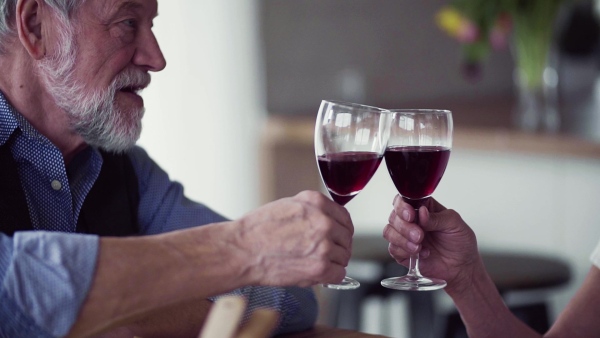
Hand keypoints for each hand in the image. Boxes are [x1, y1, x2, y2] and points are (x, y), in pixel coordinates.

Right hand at [236, 190, 353, 287]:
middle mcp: (324, 221)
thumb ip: (312, 211)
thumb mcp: (288, 206)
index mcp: (316, 202)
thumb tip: (329, 222)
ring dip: (331, 262)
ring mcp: (324, 245)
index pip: (344, 217)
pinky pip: (339, 274)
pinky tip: (313, 273)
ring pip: (344, 257)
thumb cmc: (257, 230)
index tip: (337, 237)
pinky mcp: (321, 267)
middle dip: (337, 247)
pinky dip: (329, 277)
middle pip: (346, 238)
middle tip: (321, 254)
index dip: (341, 229)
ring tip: (310, 263)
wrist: (241, 251)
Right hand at [383, 195, 479, 292]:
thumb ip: (437, 217)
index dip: (402, 206)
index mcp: (423, 208)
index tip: (410, 215)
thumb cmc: (460, 243)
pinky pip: (393, 249)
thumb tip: (421, 212)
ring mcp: (405, 236)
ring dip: (402, 239)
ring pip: (389, 231)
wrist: (461, 267)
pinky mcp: (402, 252)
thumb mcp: (455, 224)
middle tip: (419, 235)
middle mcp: (411, 220)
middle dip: (404, 226)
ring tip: (419, 246)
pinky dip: (405, 251)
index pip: (403, 200)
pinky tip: (421, 253)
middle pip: (394, 216)